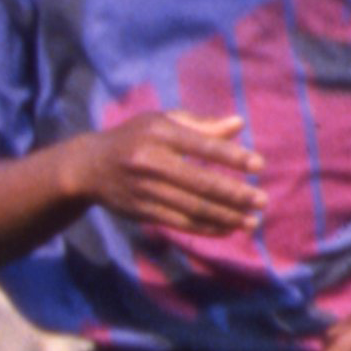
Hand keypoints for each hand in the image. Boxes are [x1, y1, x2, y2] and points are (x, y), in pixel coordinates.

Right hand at [71, 108, 266, 247]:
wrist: (87, 167)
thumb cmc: (136, 138)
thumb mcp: (163, 122)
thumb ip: (201, 125)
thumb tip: (239, 124)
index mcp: (159, 133)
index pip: (202, 146)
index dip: (233, 157)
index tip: (259, 165)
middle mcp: (149, 162)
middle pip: (200, 182)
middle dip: (235, 194)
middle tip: (262, 200)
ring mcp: (144, 189)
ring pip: (192, 207)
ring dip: (226, 216)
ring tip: (252, 221)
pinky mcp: (141, 211)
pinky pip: (179, 222)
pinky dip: (206, 228)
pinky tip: (228, 228)